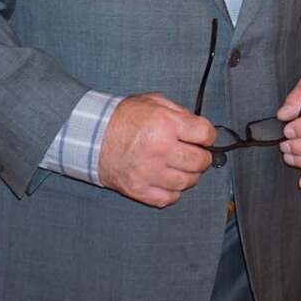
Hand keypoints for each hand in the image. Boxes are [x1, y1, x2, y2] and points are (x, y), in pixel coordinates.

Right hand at [97, 93, 214, 207]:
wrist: (92, 136)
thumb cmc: (123, 118)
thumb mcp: (153, 102)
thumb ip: (179, 112)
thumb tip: (199, 127)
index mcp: (165, 124)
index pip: (205, 134)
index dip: (208, 136)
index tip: (204, 138)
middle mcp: (160, 149)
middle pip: (200, 162)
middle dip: (202, 157)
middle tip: (195, 154)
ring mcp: (149, 172)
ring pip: (187, 182)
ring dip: (189, 175)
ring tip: (180, 167)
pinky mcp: (139, 189)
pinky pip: (169, 198)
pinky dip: (173, 191)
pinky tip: (167, 180)